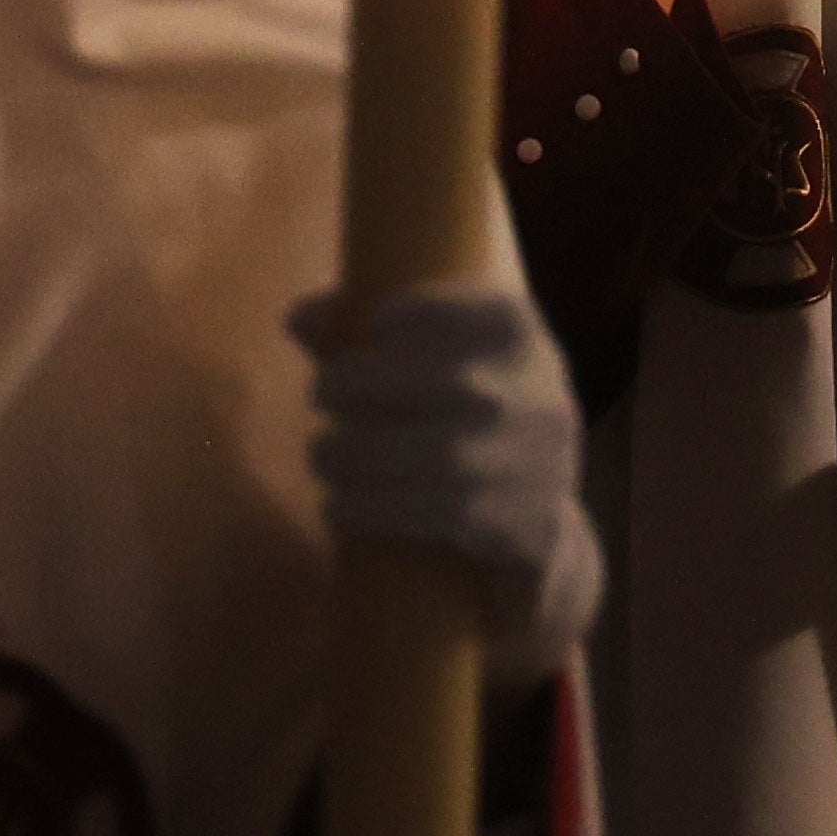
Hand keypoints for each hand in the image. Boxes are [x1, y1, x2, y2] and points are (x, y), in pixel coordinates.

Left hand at [293, 280, 602, 688]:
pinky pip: (429, 513)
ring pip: (428, 455)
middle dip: (355, 385)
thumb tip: (296, 317)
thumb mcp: (446, 362)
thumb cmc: (469, 420)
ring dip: (352, 457)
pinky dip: (368, 509)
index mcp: (518, 336)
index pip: (457, 311)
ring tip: (321, 455)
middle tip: (319, 394)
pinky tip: (337, 506)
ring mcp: (528, 461)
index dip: (402, 315)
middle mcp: (534, 393)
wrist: (540, 524)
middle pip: (433, 381)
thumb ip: (367, 333)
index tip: (373, 328)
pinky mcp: (513, 523)